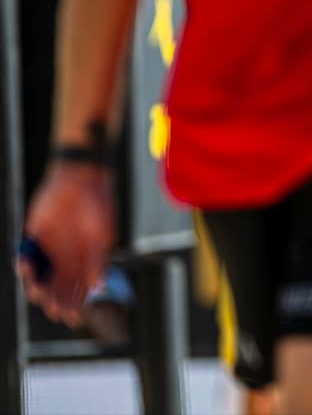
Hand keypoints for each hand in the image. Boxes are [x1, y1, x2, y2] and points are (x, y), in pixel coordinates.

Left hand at [17, 163, 114, 325]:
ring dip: (37, 288)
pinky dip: (23, 266)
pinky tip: (25, 266)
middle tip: (53, 309)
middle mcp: (66, 258)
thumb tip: (97, 286)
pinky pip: (25, 258)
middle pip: (57, 288)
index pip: (78, 289)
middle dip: (55, 301)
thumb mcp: (104, 234)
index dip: (75, 304)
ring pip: (38, 278)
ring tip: (37, 292)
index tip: (72, 317)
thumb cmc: (98, 204)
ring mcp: (49, 249)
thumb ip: (99, 260)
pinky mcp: (33, 238)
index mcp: (85, 259)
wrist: (79, 178)